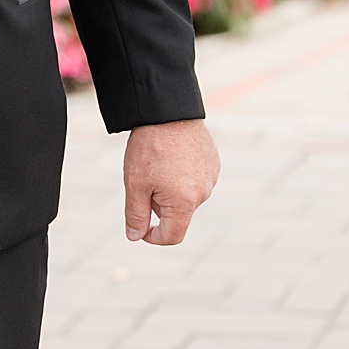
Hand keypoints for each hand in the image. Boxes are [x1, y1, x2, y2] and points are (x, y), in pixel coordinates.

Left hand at [122, 118, 218, 245]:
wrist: (168, 111)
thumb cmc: (150, 148)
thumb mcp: (135, 185)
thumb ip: (136, 215)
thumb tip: (135, 237)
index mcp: (185, 202)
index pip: (172, 236)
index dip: (152, 237)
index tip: (140, 226)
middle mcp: (203, 193)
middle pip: (179, 216)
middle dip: (160, 207)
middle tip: (146, 181)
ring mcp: (211, 177)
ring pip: (187, 198)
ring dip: (172, 192)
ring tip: (160, 165)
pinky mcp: (213, 163)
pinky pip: (197, 181)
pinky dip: (183, 178)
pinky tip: (172, 159)